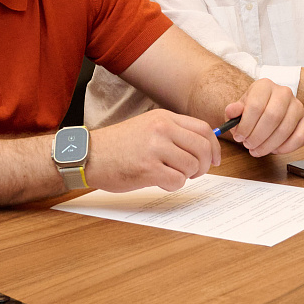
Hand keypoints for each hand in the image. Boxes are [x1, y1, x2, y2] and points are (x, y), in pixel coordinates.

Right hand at [87, 110, 218, 191]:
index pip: (203, 129)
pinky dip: (173, 185)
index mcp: (164, 118)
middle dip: (204, 165)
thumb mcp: (147, 127)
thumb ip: (173, 134)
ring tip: (170, 175)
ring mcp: (155, 148)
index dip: (214, 147)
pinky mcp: (148, 168)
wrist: (88, 155)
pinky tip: (159, 181)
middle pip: (203, 148)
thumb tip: (202, 148)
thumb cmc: (117, 146)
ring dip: (186, 176)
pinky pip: (177, 181)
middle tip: (194, 173)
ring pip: (192, 166)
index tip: (214, 160)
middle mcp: (162, 129)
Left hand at [223, 77, 303, 155]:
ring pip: (285, 129)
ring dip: (269, 145)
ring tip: (257, 150)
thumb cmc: (252, 110)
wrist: (267, 109)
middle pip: (272, 117)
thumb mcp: (239, 109)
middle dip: (257, 136)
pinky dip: (286, 148)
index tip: (239, 137)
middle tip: (248, 145)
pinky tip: (275, 150)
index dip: (245, 126)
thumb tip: (232, 110)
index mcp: (265, 85)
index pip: (256, 106)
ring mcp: (298, 106)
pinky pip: (301, 136)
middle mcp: (284, 92)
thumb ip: (233, 111)